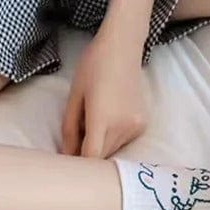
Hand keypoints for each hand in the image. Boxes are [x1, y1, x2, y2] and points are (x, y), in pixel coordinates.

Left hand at [61, 28, 147, 158]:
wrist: (123, 46)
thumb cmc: (93, 67)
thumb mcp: (74, 97)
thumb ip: (69, 130)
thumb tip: (67, 156)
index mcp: (102, 118)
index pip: (91, 157)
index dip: (78, 163)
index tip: (69, 160)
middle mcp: (122, 126)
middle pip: (101, 156)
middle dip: (87, 153)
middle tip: (77, 139)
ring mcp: (135, 126)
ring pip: (112, 151)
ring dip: (100, 146)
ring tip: (94, 123)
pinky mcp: (142, 125)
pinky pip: (123, 142)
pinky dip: (113, 139)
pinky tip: (110, 119)